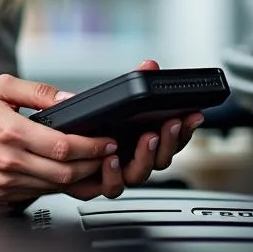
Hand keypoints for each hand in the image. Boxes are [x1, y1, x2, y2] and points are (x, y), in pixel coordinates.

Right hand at [0, 74, 116, 201]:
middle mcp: (7, 161)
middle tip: (107, 153)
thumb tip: (70, 99)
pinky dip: (55, 185)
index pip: (63, 147)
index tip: (107, 141)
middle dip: (93, 164)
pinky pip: (36, 193)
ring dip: (78, 177)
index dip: (92, 146)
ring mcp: (2, 182)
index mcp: (10, 132)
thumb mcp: (1, 87)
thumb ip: (40, 93)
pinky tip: (63, 172)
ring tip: (92, 162)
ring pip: (54, 187)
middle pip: (65, 173)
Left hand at [62, 59, 203, 200]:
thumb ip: (137, 82)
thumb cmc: (92, 123)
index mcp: (146, 140)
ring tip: (147, 138)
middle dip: (171, 140)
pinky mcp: (99, 181)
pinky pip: (112, 185)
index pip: (174, 139)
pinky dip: (114, 174)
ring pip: (141, 174)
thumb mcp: (115, 98)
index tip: (193, 115)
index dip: (187, 128)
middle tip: (171, 123)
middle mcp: (136, 160)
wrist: (59, 148)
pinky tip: (112, 158)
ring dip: (147, 156)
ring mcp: (120, 173)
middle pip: (164, 159)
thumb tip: (150, 65)